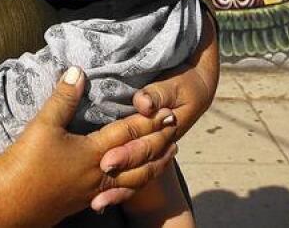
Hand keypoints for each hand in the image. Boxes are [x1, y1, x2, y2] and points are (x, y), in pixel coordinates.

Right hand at [3, 67, 179, 219]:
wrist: (9, 201)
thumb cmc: (26, 162)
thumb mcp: (44, 125)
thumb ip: (64, 98)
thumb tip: (77, 70)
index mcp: (94, 153)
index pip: (130, 133)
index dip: (150, 121)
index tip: (168, 111)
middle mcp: (100, 174)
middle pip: (140, 159)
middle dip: (160, 144)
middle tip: (176, 131)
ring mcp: (94, 191)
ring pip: (135, 181)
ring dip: (154, 167)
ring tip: (167, 157)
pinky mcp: (85, 202)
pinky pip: (121, 193)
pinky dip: (136, 184)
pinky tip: (134, 183)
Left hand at [95, 10, 218, 204]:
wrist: (197, 89)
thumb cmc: (186, 84)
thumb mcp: (175, 86)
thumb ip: (157, 94)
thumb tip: (143, 103)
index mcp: (168, 133)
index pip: (146, 148)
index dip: (127, 155)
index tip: (105, 162)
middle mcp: (161, 148)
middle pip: (139, 167)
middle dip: (116, 177)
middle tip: (91, 185)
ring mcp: (154, 154)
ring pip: (136, 179)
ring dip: (117, 192)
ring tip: (97, 205)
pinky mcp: (144, 154)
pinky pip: (133, 178)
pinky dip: (120, 191)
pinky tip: (101, 201)